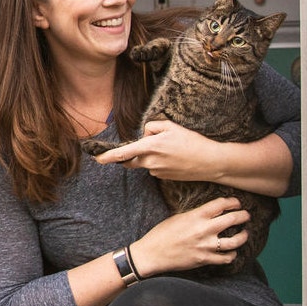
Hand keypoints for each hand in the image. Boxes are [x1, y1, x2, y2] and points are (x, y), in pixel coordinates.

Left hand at [94, 119, 223, 181]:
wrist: (209, 162)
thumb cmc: (192, 142)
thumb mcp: (171, 126)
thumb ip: (152, 127)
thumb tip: (144, 136)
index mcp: (151, 146)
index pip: (123, 153)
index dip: (108, 156)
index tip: (97, 159)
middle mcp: (150, 161)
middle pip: (132, 158)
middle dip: (133, 153)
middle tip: (152, 145)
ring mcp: (156, 171)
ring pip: (144, 162)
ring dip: (150, 156)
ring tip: (172, 150)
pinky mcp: (163, 178)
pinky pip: (154, 168)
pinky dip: (159, 162)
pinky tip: (175, 159)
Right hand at [129, 197, 249, 276]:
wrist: (152, 253)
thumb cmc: (162, 234)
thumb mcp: (178, 217)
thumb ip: (196, 215)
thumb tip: (211, 213)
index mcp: (196, 215)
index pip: (221, 204)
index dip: (233, 202)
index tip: (237, 203)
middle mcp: (204, 229)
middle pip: (232, 219)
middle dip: (243, 216)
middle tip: (246, 215)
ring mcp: (206, 245)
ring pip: (235, 241)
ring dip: (243, 236)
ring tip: (244, 234)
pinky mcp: (205, 259)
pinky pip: (226, 258)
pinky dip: (232, 255)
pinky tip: (232, 252)